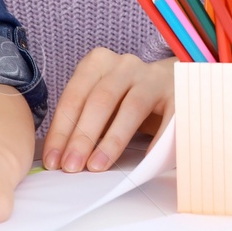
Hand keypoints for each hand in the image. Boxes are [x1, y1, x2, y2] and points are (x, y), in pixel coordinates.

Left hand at [41, 49, 172, 172]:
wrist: (171, 83)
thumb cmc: (125, 98)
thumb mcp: (101, 102)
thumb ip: (82, 120)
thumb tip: (59, 156)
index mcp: (98, 63)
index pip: (74, 97)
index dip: (62, 130)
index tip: (54, 161)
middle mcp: (125, 66)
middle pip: (100, 100)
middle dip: (83, 136)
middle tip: (72, 166)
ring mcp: (153, 78)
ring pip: (131, 107)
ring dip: (112, 140)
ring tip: (98, 166)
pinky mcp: (177, 93)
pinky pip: (167, 117)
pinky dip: (156, 139)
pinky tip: (144, 160)